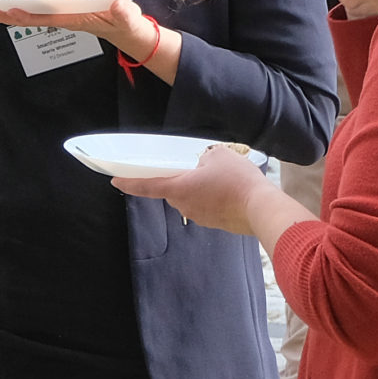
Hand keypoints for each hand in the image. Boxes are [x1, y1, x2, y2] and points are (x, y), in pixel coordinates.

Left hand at [0, 0, 153, 55]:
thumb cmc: (125, 22)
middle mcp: (60, 18)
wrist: (125, 29)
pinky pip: (33, 8)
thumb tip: (120, 6)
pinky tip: (5, 1)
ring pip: (26, 14)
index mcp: (72, 19)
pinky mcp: (59, 10)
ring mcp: (58, 14)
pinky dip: (17, 5)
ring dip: (3, 10)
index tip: (8, 10)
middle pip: (26, 18)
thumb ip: (125, 13)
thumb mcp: (128, 17)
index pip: (44, 18)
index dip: (25, 15)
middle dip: (2, 14)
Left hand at [113, 144, 268, 234]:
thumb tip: (206, 162)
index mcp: (179, 189)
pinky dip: (214, 198)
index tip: (115, 181)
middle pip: (173, 190)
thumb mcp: (219, 155)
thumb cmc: (238, 182)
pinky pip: (208, 206)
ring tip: (220, 177)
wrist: (261, 209)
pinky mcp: (216, 223)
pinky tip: (229, 189)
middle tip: (195, 167)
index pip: (147, 186)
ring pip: (192, 198)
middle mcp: (185, 206)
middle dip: (180, 179)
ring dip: (199, 188)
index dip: (129, 183)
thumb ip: (206, 157)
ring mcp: (201, 217)